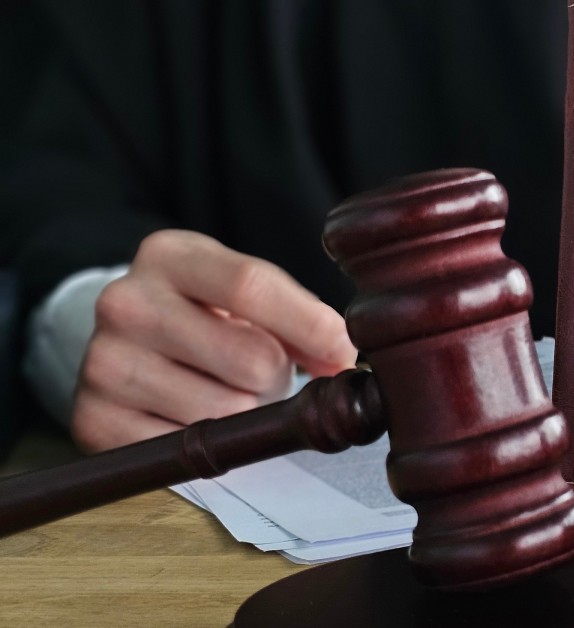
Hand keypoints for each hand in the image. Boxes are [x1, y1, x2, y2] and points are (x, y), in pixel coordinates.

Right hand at [72, 230, 357, 451]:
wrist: (130, 347)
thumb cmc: (207, 316)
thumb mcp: (248, 297)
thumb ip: (302, 318)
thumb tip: (342, 358)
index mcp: (169, 255)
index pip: (251, 286)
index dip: (310, 325)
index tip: (343, 354)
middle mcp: (125, 302)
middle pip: (249, 358)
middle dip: (275, 378)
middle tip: (262, 376)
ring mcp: (103, 362)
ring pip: (224, 412)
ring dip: (244, 415)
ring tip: (226, 393)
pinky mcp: (94, 419)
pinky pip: (185, 451)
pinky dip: (207, 447)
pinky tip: (196, 420)